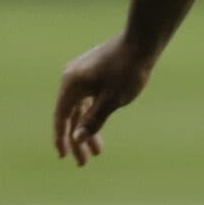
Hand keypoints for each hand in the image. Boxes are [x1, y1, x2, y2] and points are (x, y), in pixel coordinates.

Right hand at [53, 34, 155, 165]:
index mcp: (72, 84)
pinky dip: (92, 114)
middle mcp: (72, 78)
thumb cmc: (127, 70)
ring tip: (97, 151)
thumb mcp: (112, 100)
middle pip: (70, 114)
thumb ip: (93, 120)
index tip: (64, 156)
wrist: (142, 41)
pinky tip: (99, 128)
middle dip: (77, 139)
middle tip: (84, 162)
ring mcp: (82, 74)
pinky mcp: (92, 72)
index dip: (61, 138)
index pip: (61, 117)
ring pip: (80, 108)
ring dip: (87, 128)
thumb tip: (76, 139)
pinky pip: (87, 98)